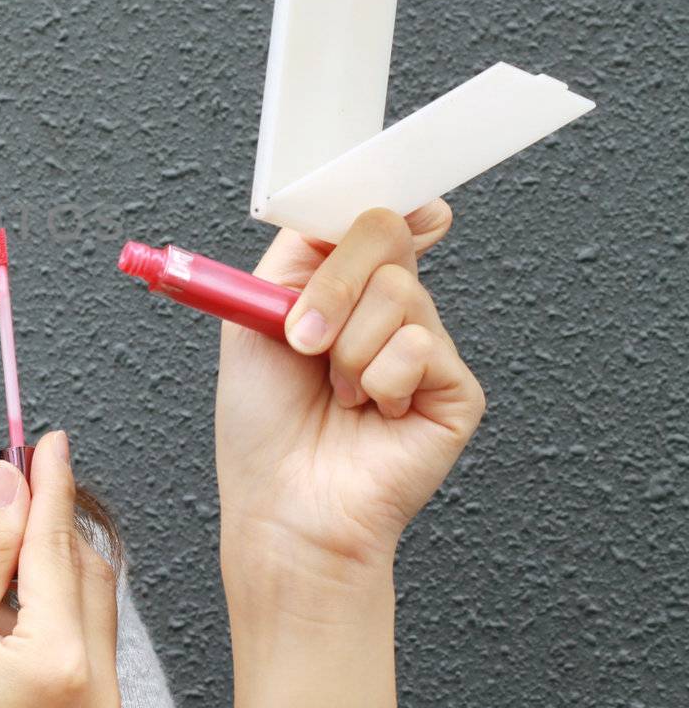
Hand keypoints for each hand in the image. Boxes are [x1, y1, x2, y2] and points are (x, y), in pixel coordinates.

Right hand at [0, 430, 121, 707]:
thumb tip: (10, 484)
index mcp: (58, 664)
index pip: (57, 547)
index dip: (51, 485)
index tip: (48, 440)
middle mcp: (98, 691)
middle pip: (87, 572)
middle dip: (53, 525)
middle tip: (17, 482)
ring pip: (93, 604)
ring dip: (55, 567)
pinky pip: (89, 642)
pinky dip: (57, 610)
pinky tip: (12, 610)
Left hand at [215, 201, 486, 577]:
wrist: (282, 503)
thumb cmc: (262, 425)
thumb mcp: (252, 316)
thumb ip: (298, 255)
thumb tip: (346, 211)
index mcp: (342, 291)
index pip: (373, 224)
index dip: (385, 207)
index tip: (399, 203)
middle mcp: (388, 314)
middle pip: (385, 239)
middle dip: (333, 286)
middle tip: (302, 339)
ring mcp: (425, 350)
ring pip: (400, 294)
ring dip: (346, 348)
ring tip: (338, 393)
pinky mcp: (455, 390)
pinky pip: (419, 347)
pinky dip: (378, 381)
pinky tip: (372, 413)